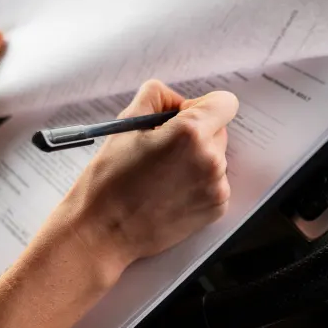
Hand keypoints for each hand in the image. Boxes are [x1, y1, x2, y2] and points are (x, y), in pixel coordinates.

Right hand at [59, 80, 238, 276]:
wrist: (102, 231)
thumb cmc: (109, 180)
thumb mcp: (126, 124)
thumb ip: (156, 96)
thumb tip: (176, 99)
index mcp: (190, 133)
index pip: (224, 103)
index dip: (202, 106)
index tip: (182, 118)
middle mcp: (210, 159)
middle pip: (219, 130)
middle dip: (196, 134)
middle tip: (162, 150)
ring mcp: (216, 187)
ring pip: (215, 157)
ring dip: (196, 160)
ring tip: (161, 175)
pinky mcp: (216, 208)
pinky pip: (214, 182)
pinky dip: (198, 183)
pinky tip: (170, 192)